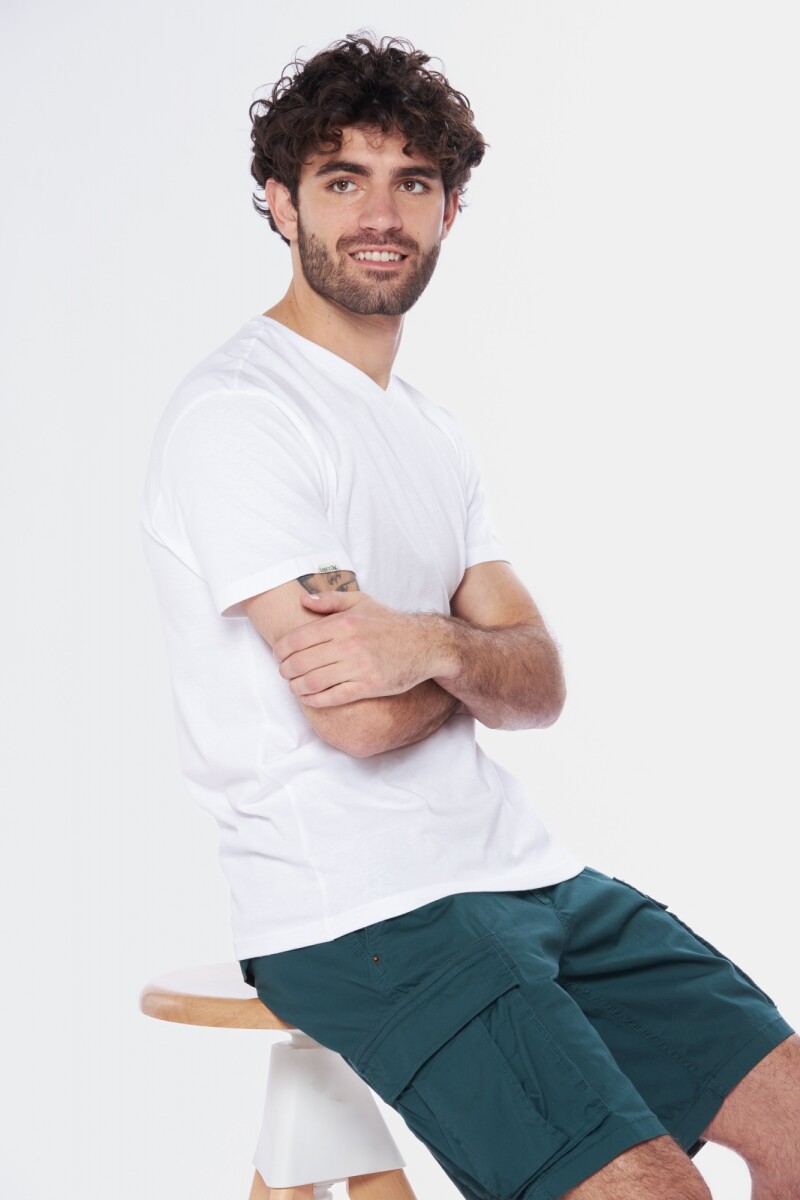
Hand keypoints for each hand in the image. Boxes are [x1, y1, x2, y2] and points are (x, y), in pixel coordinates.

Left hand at [272, 590, 434, 706]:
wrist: (424, 644)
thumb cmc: (389, 624)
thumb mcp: (362, 603)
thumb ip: (331, 601)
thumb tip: (304, 601)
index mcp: (344, 623)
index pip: (298, 638)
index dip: (281, 650)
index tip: (278, 655)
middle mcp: (349, 644)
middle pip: (301, 662)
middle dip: (285, 670)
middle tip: (283, 672)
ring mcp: (359, 667)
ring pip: (313, 681)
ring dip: (296, 687)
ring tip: (294, 686)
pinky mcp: (369, 686)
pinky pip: (333, 697)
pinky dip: (314, 700)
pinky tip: (308, 698)